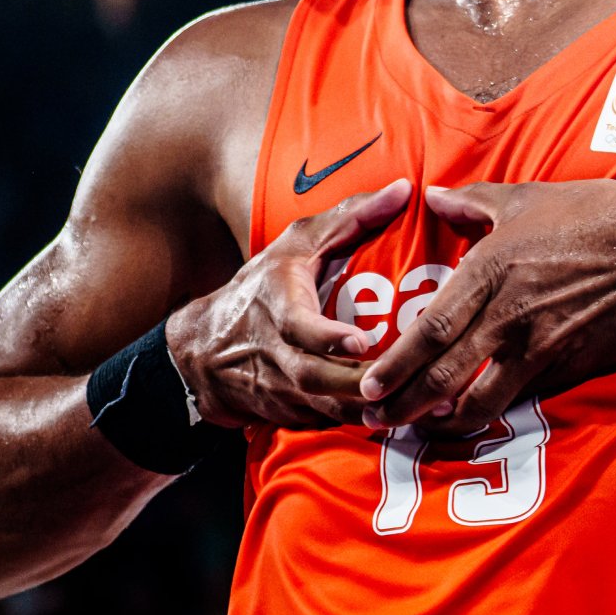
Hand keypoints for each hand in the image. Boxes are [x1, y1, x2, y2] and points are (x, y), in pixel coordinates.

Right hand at [164, 178, 409, 428]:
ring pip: (324, 409)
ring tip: (412, 406)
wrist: (203, 351)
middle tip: (400, 383)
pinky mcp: (287, 416)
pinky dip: (356, 423)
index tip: (362, 341)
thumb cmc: (261, 286)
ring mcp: (279, 391)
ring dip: (364, 411)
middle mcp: (275, 353)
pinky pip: (325, 424)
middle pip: (314, 379)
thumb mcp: (297, 244)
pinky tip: (397, 417)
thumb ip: (351, 218)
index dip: (328, 337)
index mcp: (277, 306)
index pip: (299, 326)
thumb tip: (404, 190)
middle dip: (356, 385)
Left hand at [359, 180, 615, 435]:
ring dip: (447, 420)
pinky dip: (497, 413)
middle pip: (446, 373)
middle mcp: (509, 315)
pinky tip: (479, 420)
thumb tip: (435, 197)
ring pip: (483, 397)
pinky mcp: (570, 363)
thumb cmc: (597, 214)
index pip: (431, 329)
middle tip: (375, 420)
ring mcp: (541, 345)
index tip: (370, 385)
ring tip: (422, 429)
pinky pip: (525, 396)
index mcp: (491, 270)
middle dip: (406, 403)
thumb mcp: (528, 197)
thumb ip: (474, 201)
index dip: (397, 363)